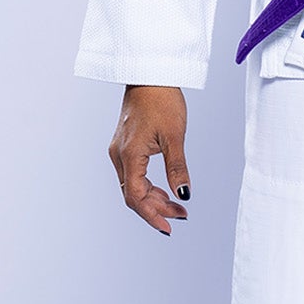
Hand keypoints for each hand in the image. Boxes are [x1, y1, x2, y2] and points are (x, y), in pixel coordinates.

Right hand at [108, 85, 190, 234]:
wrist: (150, 75)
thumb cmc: (162, 101)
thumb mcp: (175, 137)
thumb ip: (178, 168)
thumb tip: (184, 195)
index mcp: (129, 155)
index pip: (135, 197)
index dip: (151, 215)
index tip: (168, 227)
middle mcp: (119, 156)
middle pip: (133, 195)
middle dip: (156, 209)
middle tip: (182, 215)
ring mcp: (120, 151)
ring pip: (132, 186)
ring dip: (153, 199)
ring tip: (177, 205)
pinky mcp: (125, 146)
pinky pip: (133, 175)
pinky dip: (148, 186)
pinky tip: (164, 189)